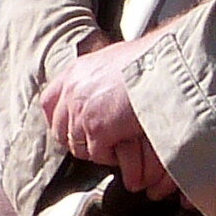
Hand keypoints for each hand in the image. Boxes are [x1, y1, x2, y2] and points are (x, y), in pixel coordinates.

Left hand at [39, 33, 175, 198]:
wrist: (165, 66)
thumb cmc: (151, 62)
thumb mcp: (114, 61)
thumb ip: (98, 78)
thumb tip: (98, 92)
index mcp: (75, 72)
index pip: (50, 102)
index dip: (60, 119)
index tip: (72, 127)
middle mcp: (73, 92)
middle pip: (61, 130)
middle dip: (79, 139)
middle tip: (100, 140)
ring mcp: (82, 112)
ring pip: (79, 146)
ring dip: (98, 148)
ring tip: (118, 140)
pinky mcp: (97, 130)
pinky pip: (99, 154)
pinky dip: (113, 154)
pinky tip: (127, 142)